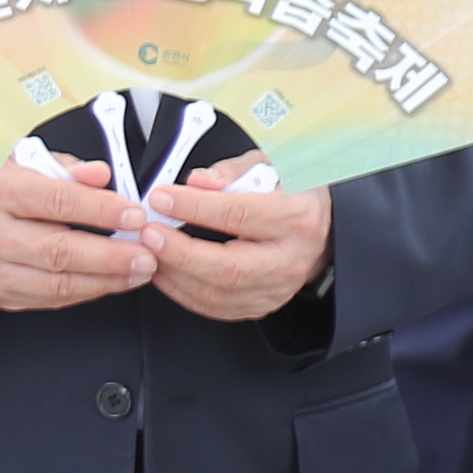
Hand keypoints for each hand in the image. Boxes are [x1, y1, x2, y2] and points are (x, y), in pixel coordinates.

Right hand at [0, 148, 154, 309]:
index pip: (56, 201)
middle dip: (112, 255)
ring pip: (57, 282)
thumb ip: (61, 167)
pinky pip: (46, 299)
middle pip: (59, 250)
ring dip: (105, 280)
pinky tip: (105, 282)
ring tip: (137, 271)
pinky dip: (82, 291)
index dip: (102, 210)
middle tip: (147, 254)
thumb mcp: (12, 157)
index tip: (135, 214)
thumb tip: (101, 177)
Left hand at [142, 166, 334, 324]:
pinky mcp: (262, 304)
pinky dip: (183, 292)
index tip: (161, 198)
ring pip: (218, 293)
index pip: (238, 215)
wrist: (323, 228)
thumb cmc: (294, 193)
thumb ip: (231, 171)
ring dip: (174, 274)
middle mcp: (289, 259)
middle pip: (228, 267)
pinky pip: (217, 307)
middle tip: (148, 232)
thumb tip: (197, 182)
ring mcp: (276, 287)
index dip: (194, 207)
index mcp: (295, 218)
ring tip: (148, 251)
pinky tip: (164, 272)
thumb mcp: (270, 166)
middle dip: (179, 252)